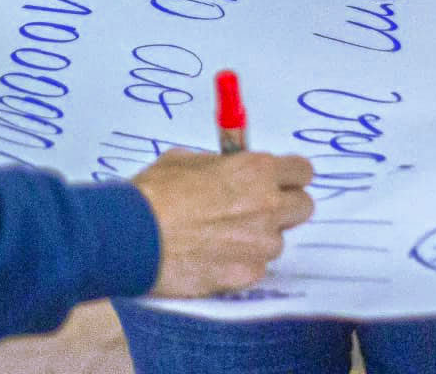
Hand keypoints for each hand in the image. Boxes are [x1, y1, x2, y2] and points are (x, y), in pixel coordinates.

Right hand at [132, 149, 314, 297]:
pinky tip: (214, 256)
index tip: (279, 180)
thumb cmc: (155, 192)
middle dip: (284, 206)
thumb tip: (229, 168)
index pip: (302, 171)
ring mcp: (259, 245)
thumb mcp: (188, 160)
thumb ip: (221, 165)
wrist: (132, 236)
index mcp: (256, 171)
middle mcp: (267, 207)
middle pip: (303, 207)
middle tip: (255, 208)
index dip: (289, 175)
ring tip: (224, 235)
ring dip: (259, 237)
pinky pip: (257, 267)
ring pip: (278, 241)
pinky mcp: (246, 276)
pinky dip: (241, 262)